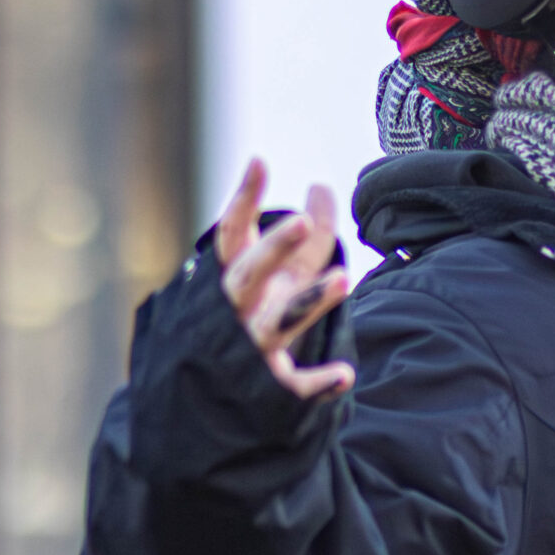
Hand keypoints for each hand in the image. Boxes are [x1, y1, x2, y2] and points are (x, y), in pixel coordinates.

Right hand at [216, 159, 355, 399]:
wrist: (210, 390)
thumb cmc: (254, 315)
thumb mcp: (280, 274)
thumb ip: (308, 235)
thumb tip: (322, 187)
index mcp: (234, 275)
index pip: (232, 232)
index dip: (244, 198)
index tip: (259, 163)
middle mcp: (236, 307)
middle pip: (247, 274)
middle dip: (272, 249)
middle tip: (301, 220)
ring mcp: (248, 345)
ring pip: (273, 325)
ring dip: (308, 302)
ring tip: (342, 278)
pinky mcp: (264, 383)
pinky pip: (289, 384)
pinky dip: (315, 383)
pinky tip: (344, 374)